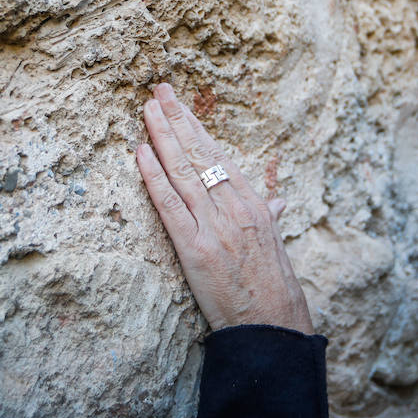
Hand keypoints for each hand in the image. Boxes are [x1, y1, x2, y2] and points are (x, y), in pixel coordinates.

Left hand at [135, 82, 313, 333]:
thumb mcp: (276, 244)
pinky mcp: (195, 249)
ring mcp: (214, 227)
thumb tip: (278, 200)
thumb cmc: (274, 288)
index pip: (219, 156)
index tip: (180, 105)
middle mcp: (235, 208)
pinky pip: (169, 206)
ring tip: (147, 110)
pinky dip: (153, 177)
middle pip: (200, 155)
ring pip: (183, 172)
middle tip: (158, 91)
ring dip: (162, 137)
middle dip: (177, 120)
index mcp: (254, 204)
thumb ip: (271, 216)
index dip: (196, 128)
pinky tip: (140, 153)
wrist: (272, 326)